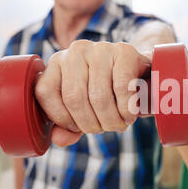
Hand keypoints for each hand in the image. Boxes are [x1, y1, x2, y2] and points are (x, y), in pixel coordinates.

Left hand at [35, 40, 150, 146]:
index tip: (79, 128)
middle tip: (104, 129)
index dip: (63, 119)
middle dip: (91, 124)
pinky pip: (122, 87)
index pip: (46, 93)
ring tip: (119, 124)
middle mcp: (75, 51)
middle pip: (74, 98)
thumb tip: (59, 139)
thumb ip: (69, 125)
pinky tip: (130, 114)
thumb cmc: (109, 92)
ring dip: (111, 120)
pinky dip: (127, 108)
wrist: (141, 72)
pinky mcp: (124, 51)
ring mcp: (100, 49)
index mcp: (57, 63)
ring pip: (98, 96)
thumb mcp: (85, 109)